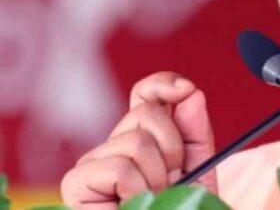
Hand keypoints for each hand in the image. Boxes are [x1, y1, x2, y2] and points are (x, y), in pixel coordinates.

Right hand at [61, 72, 216, 208]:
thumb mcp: (199, 170)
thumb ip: (196, 133)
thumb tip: (190, 94)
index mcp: (145, 137)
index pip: (146, 94)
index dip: (164, 84)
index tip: (186, 90)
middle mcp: (116, 144)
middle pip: (146, 113)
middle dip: (173, 147)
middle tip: (172, 178)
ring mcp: (94, 161)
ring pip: (135, 140)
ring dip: (158, 175)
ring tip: (154, 197)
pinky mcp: (78, 182)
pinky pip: (119, 167)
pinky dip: (136, 189)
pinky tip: (132, 205)